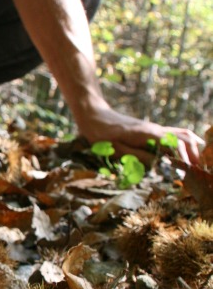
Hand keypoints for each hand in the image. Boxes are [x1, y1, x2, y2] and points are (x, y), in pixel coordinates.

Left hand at [77, 102, 202, 165]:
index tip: (188, 174)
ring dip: (193, 149)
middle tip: (196, 173)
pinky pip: (176, 133)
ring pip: (183, 134)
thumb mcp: (115, 149)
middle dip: (193, 156)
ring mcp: (155, 128)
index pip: (175, 145)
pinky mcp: (152, 130)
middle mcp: (155, 129)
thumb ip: (137, 157)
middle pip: (185, 139)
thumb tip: (158, 165)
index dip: (184, 159)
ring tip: (196, 165)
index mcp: (147, 134)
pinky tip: (191, 151)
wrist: (94, 114)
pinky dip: (186, 142)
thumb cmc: (100, 134)